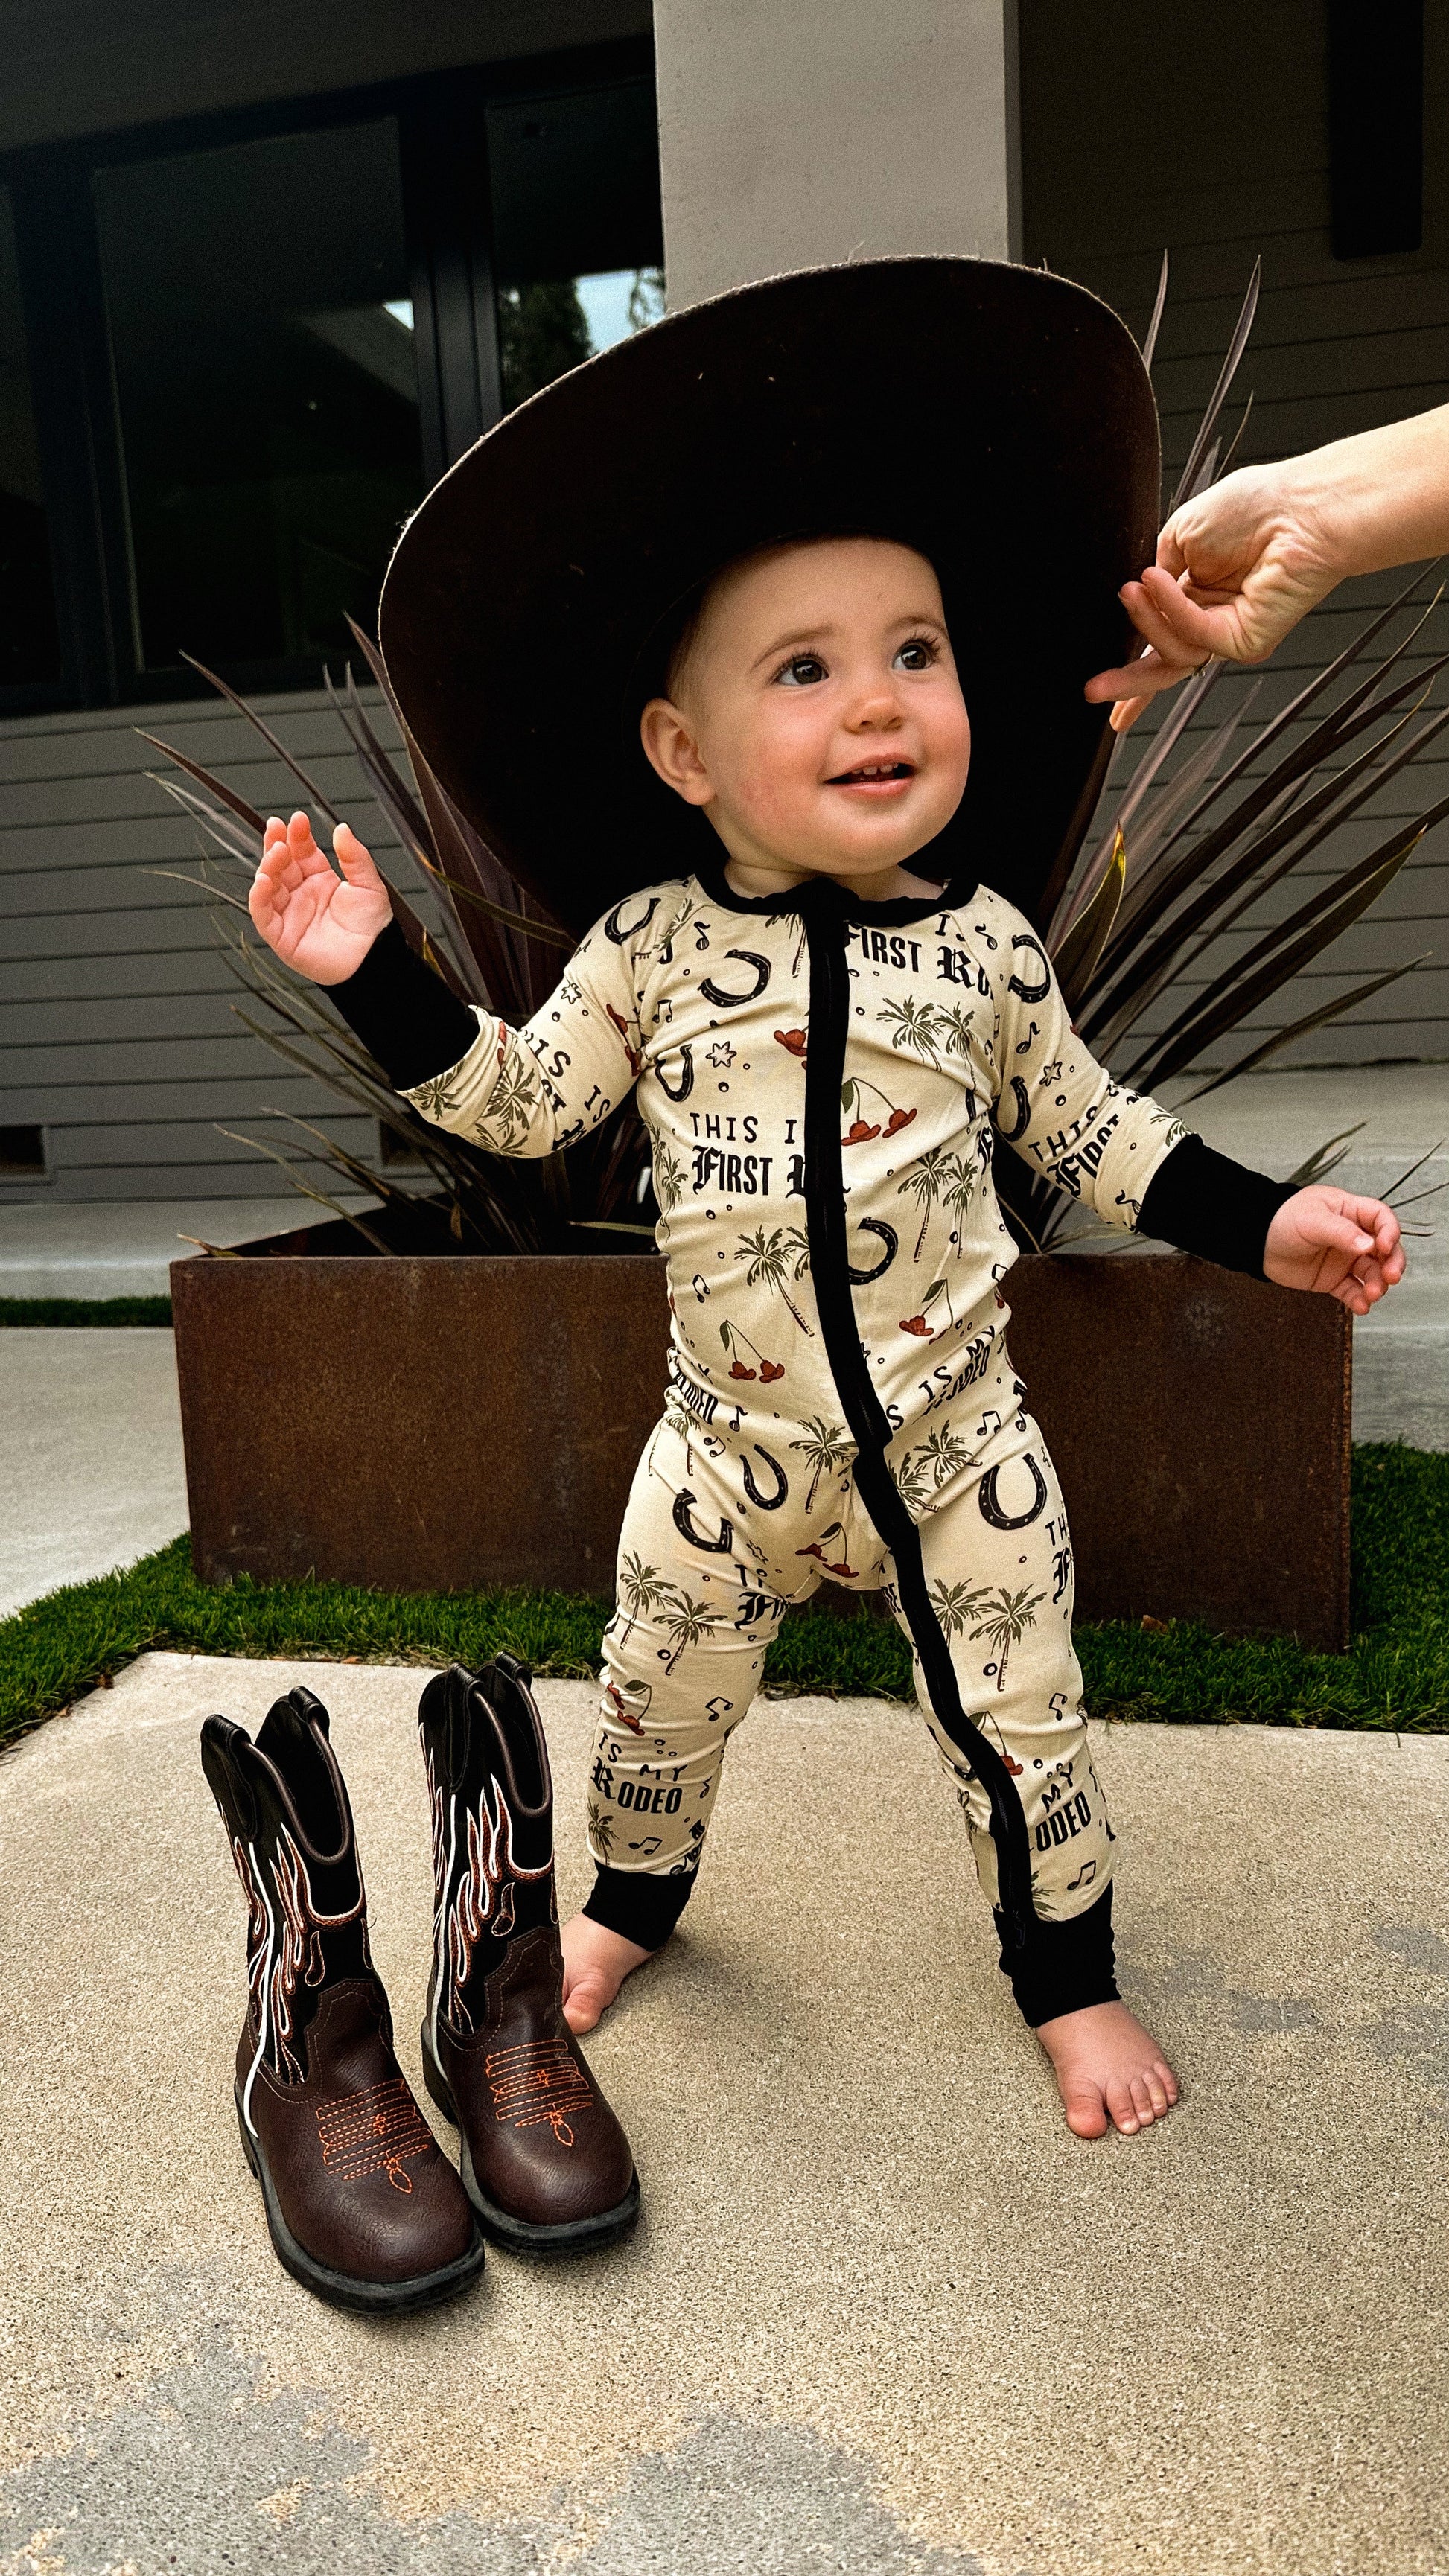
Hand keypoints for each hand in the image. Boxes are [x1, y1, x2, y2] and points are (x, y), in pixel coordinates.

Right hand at [248, 808, 391, 984]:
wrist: (374, 959)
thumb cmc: (372, 927)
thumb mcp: (368, 885)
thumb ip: (354, 857)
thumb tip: (342, 828)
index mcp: (320, 880)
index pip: (301, 852)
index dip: (297, 835)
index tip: (298, 819)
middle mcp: (301, 895)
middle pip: (280, 864)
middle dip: (277, 844)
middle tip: (277, 827)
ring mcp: (289, 914)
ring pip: (268, 885)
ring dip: (268, 865)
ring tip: (277, 851)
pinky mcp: (281, 936)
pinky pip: (263, 914)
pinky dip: (259, 896)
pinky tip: (264, 879)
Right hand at [1085, 463, 1337, 731]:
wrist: (1300, 508)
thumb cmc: (1258, 507)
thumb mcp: (1182, 532)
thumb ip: (1157, 569)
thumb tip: (1138, 594)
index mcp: (1199, 593)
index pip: (1160, 637)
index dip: (1131, 667)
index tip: (1101, 684)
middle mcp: (1214, 618)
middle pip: (1163, 663)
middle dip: (1126, 681)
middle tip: (1093, 689)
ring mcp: (1229, 633)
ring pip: (1173, 655)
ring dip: (1145, 620)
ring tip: (1134, 588)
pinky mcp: (1244, 641)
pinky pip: (1192, 635)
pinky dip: (1169, 609)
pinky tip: (1156, 582)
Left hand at [1263, 1185, 1404, 1314]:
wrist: (1256, 1243)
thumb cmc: (1281, 1220)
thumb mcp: (1312, 1219)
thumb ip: (1341, 1232)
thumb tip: (1367, 1244)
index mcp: (1350, 1211)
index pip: (1381, 1219)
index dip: (1390, 1232)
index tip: (1385, 1246)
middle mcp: (1352, 1236)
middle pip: (1385, 1250)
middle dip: (1392, 1264)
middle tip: (1391, 1277)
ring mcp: (1344, 1258)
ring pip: (1372, 1273)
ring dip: (1377, 1285)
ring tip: (1371, 1294)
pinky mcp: (1333, 1279)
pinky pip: (1352, 1291)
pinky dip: (1359, 1299)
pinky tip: (1361, 1305)